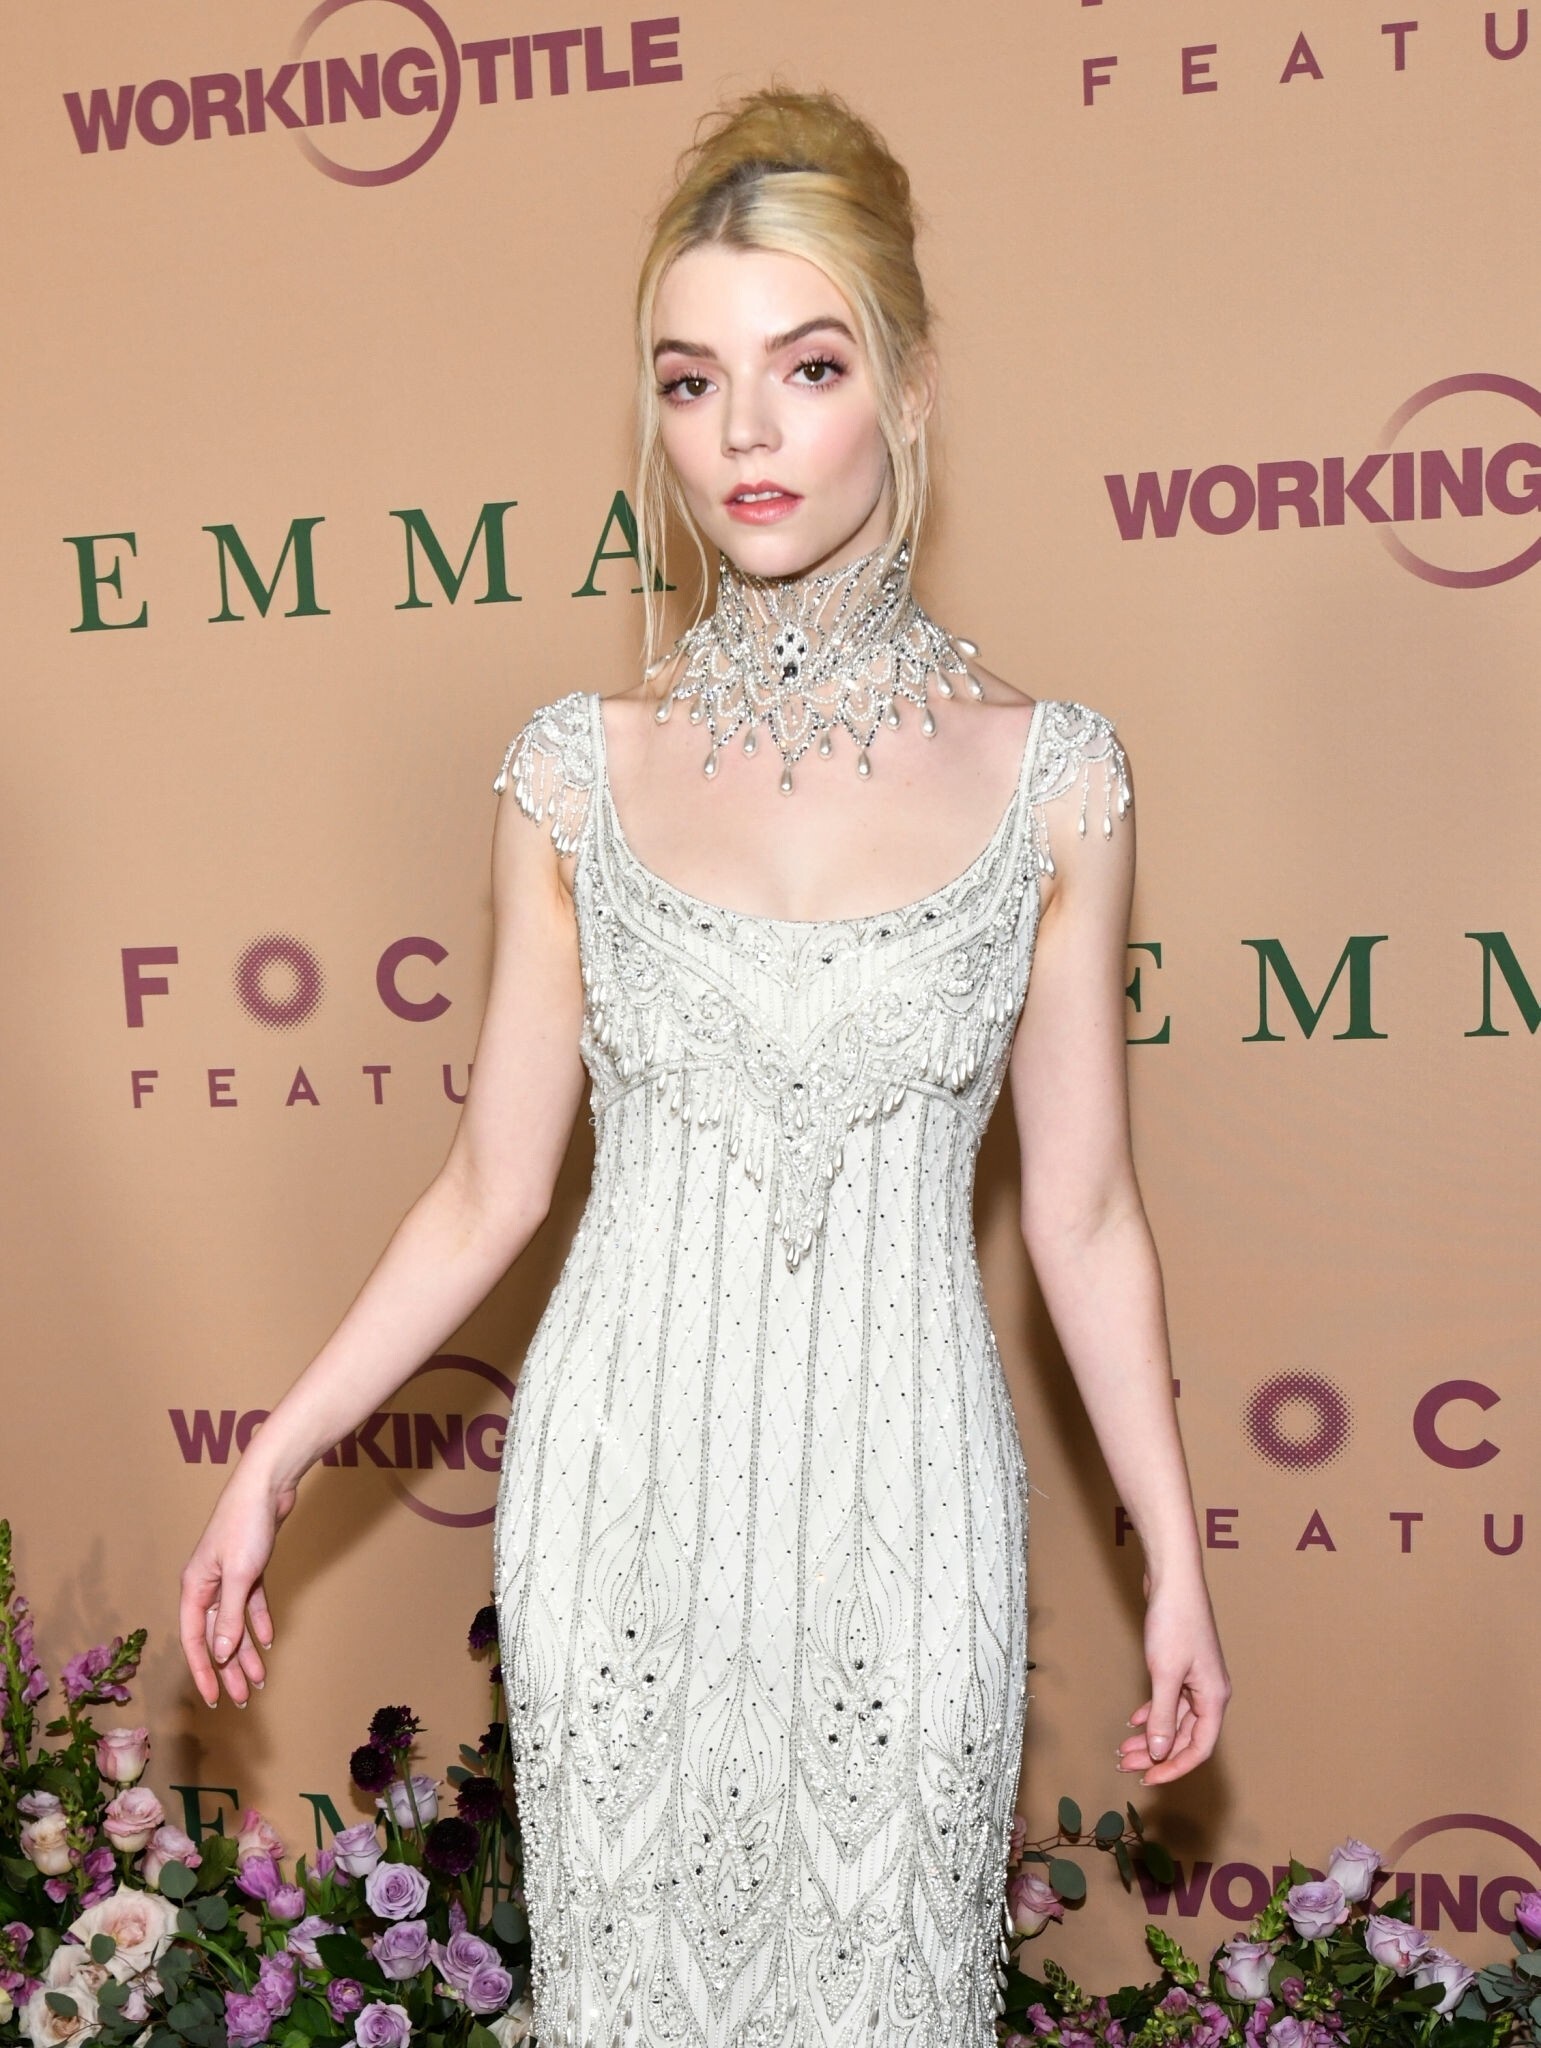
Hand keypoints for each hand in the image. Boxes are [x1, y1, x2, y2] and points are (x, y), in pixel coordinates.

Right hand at [178, 1464, 297, 1707]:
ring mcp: (228, 1575)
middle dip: (228, 1669)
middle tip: (240, 1698)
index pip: (194, 1640)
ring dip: (246, 1650)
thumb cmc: (246, 1525)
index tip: (213, 1697)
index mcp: (194, 1588)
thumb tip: (220, 1655)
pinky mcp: (249, 1566)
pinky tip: (267, 1640)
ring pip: (235, 1622)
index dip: (203, 1671)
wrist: (266, 1485)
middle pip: (216, 1636)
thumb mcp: (238, 1575)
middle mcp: (206, 1585)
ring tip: (258, 1678)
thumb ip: (230, 1616)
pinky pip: (251, 1603)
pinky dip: (259, 1620)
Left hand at [1116, 1569, 1230, 1785]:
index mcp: (1214, 1698)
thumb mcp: (1165, 1673)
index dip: (1174, 1768)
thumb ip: (1163, 1715)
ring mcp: (1196, 1679)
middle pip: (1184, 1737)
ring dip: (1151, 1736)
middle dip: (1156, 1754)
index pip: (1198, 1748)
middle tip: (1126, 1765)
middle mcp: (1209, 1693)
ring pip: (1174, 1720)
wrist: (1173, 1580)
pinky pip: (1169, 1701)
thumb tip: (1161, 1753)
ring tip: (1124, 1749)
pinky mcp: (1182, 1666)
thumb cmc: (1175, 1622)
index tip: (1149, 1779)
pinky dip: (1153, 1713)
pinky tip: (1135, 1721)